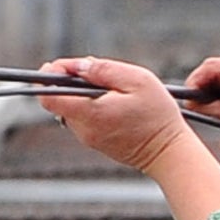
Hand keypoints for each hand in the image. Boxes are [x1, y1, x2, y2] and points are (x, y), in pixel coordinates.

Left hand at [37, 56, 190, 174]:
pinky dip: (94, 108)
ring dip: (85, 95)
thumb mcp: (137, 80)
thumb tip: (78, 66)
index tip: (63, 67)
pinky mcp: (97, 143)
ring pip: (72, 108)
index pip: (48, 96)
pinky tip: (116, 105)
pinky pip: (85, 119)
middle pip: (60, 99)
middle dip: (72, 82)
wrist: (171, 154)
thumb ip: (103, 69)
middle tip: (98, 76)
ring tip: (113, 92)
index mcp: (89, 112)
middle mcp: (84, 129)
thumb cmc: (158, 118)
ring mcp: (89, 139)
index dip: (49, 76)